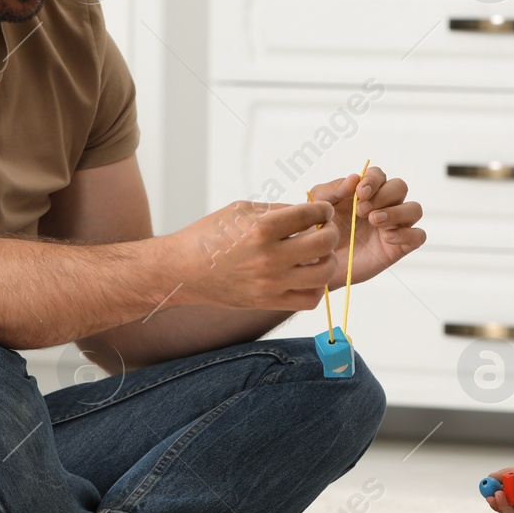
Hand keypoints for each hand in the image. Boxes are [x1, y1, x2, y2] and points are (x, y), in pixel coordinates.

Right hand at [169, 199, 341, 311]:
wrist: (183, 270)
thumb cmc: (209, 235)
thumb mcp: (241, 210)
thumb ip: (278, 210)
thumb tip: (309, 212)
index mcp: (261, 229)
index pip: (310, 215)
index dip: (322, 210)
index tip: (321, 211)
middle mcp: (268, 258)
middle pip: (323, 244)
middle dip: (330, 233)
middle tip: (324, 230)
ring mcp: (270, 284)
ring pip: (323, 274)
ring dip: (328, 261)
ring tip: (319, 255)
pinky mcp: (268, 302)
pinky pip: (309, 300)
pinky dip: (317, 288)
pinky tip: (308, 277)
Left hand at [308, 165, 424, 285]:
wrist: (320, 263)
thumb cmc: (320, 231)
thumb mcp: (319, 206)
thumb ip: (333, 190)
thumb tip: (354, 178)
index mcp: (365, 192)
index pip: (379, 175)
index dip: (373, 180)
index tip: (359, 193)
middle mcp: (384, 205)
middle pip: (400, 187)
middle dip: (383, 196)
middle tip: (361, 210)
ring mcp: (394, 225)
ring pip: (414, 209)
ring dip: (396, 212)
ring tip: (374, 221)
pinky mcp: (399, 247)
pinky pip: (418, 236)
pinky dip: (406, 234)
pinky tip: (386, 237)